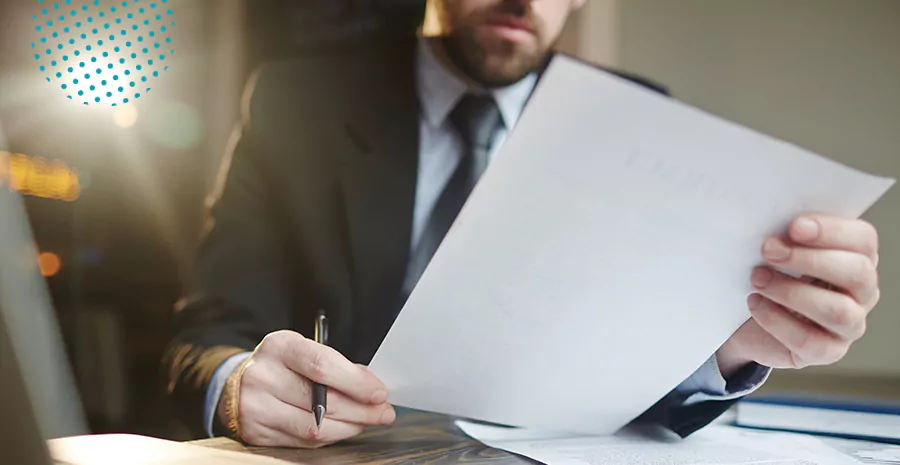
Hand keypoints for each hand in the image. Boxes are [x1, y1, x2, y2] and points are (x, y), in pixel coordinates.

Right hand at [217, 330, 395, 447]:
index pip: (322, 365)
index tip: (379, 393)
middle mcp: (263, 376)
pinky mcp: (257, 433)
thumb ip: (338, 367)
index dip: (355, 382)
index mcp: (279, 346)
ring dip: (349, 427)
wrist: (238, 383)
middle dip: (361, 410)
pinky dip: (330, 436)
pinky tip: (343, 428)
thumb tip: (372, 387)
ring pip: (315, 427)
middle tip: (383, 413)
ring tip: (366, 422)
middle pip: (322, 401)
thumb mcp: (305, 351)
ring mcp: (256, 407)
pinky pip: (303, 441)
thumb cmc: (283, 364)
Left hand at [717, 215, 879, 375]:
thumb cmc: (769, 274)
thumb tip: (772, 222)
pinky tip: (755, 303)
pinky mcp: (827, 351)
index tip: (794, 226)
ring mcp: (849, 325)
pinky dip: (777, 320)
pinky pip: (810, 340)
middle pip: (857, 273)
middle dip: (809, 259)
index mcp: (856, 257)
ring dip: (791, 292)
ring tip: (757, 278)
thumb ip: (786, 235)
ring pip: (838, 310)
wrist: (747, 320)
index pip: (863, 240)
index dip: (832, 231)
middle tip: (768, 250)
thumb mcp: (777, 251)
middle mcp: (862, 292)